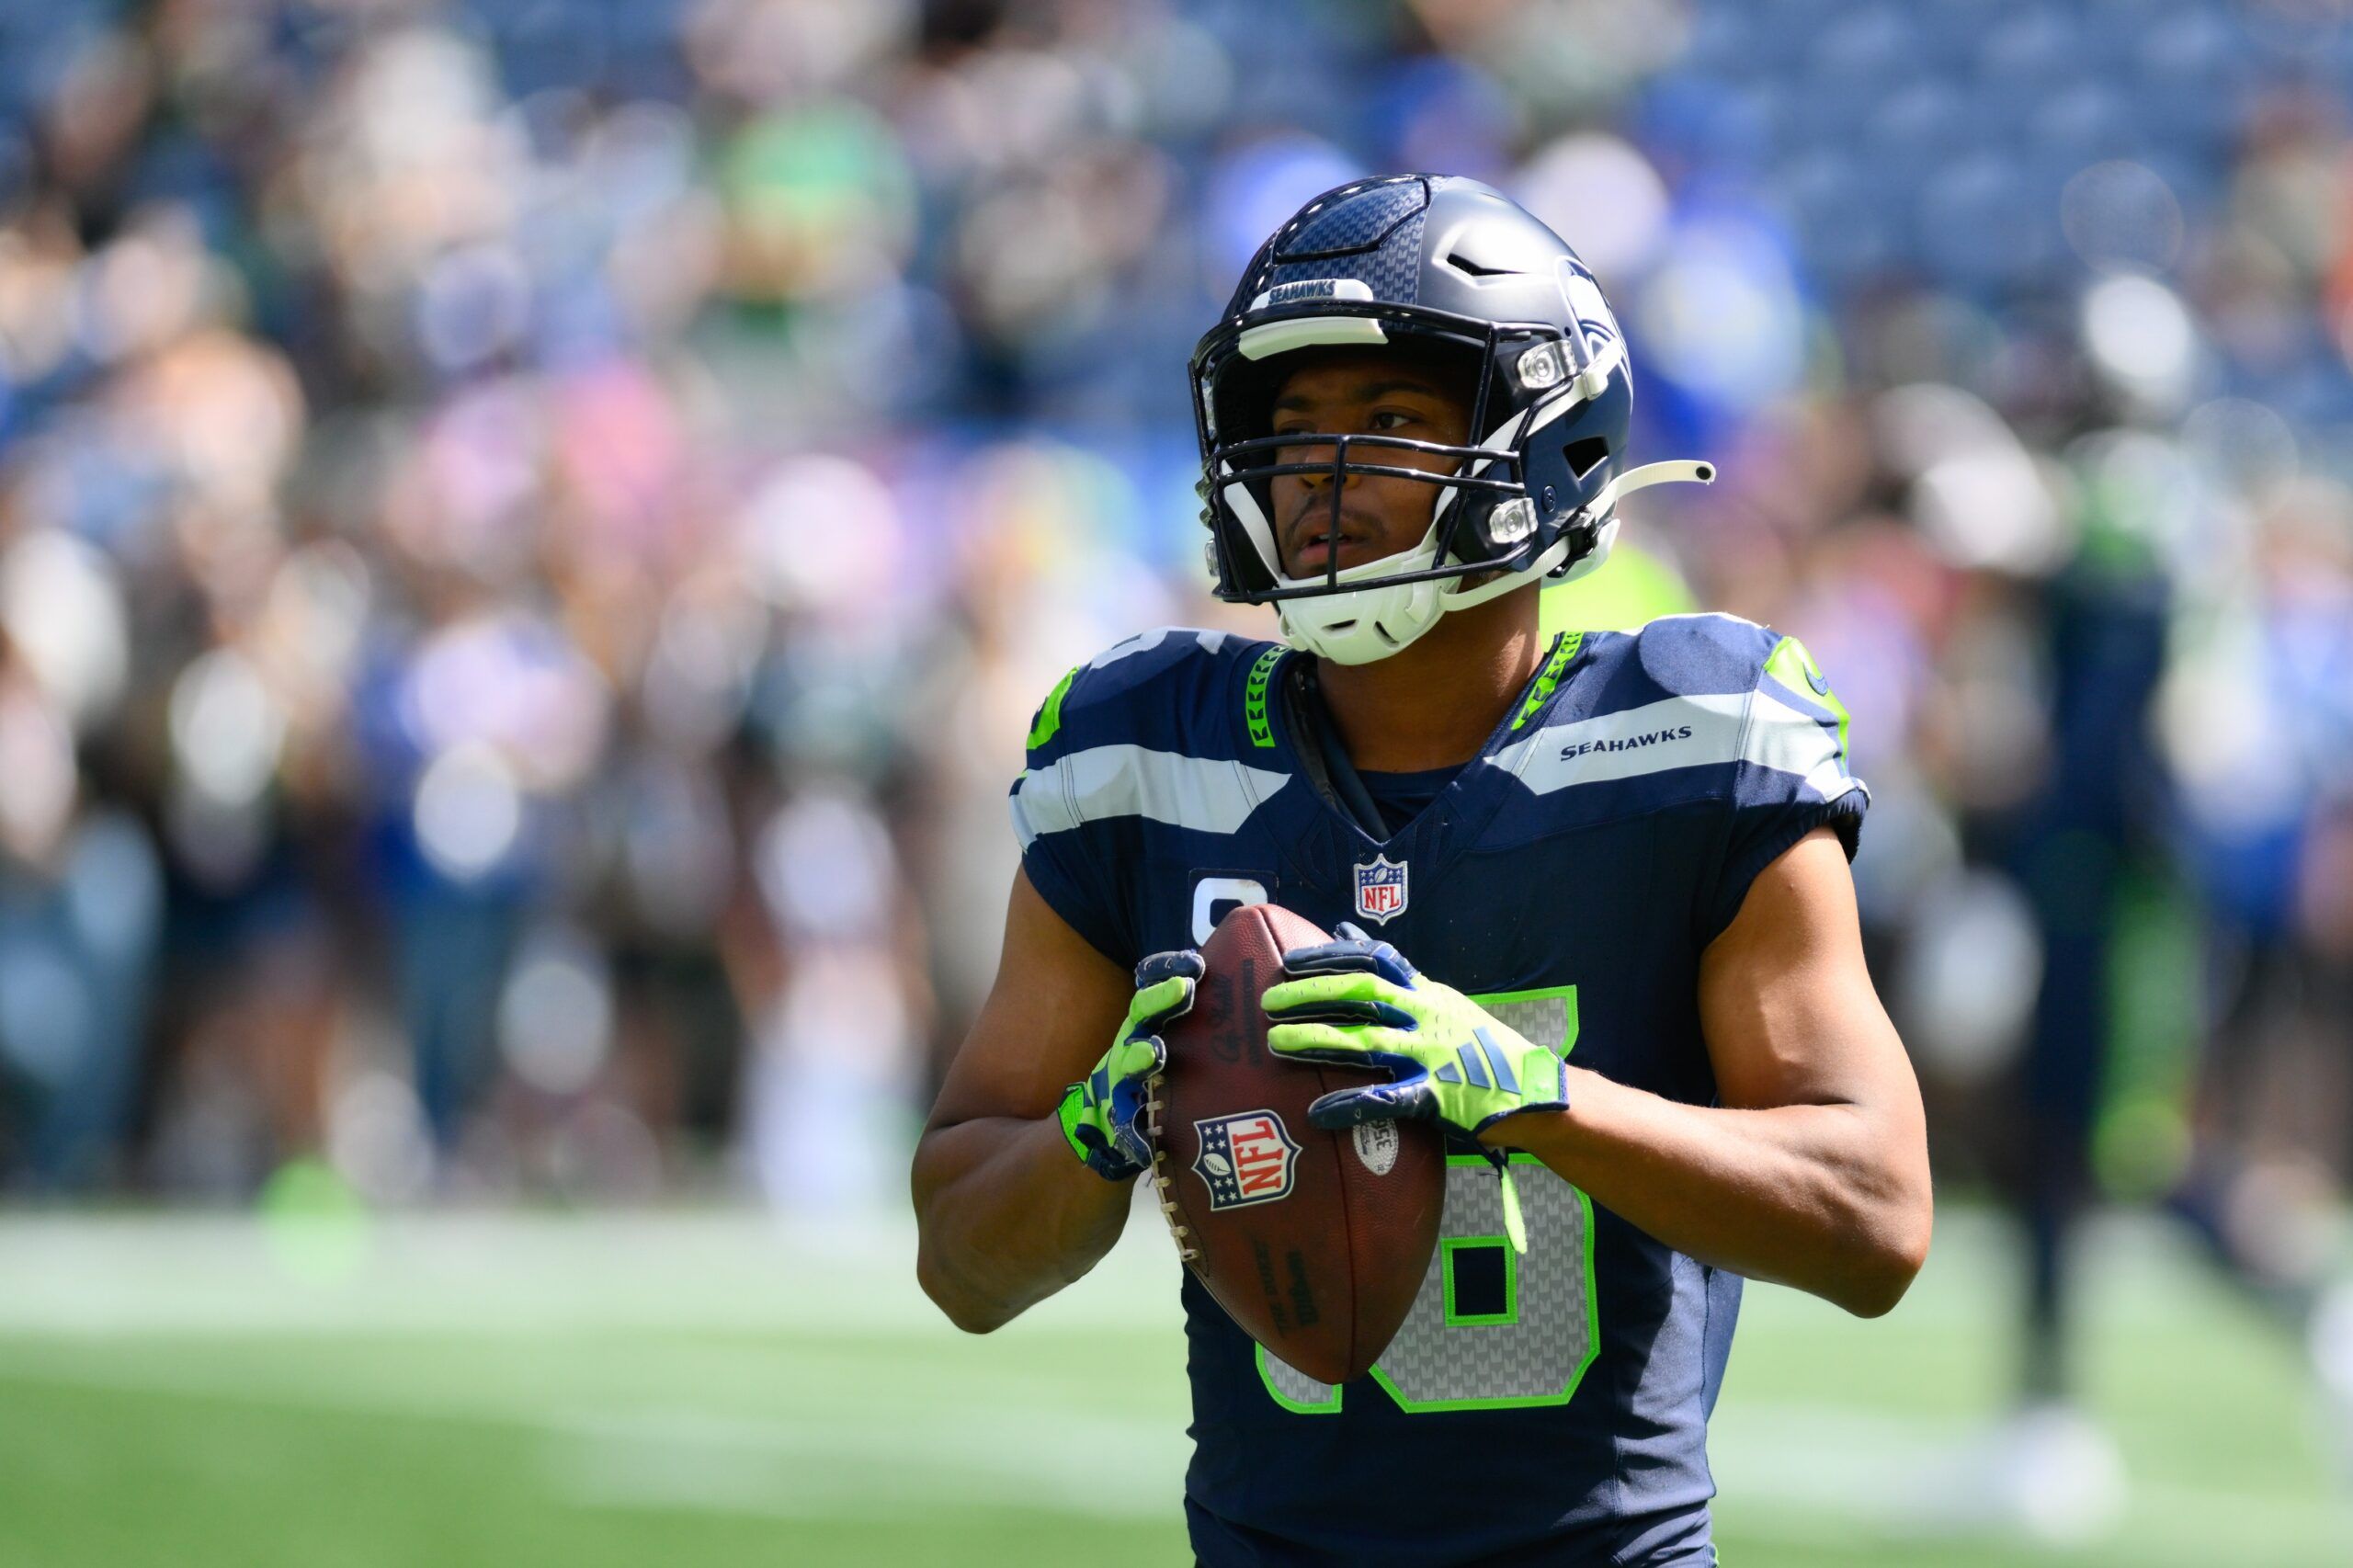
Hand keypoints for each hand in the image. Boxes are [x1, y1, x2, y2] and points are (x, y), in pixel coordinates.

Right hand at [1056, 950, 1204, 1180]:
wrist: (1117, 1119)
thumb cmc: (1163, 1070)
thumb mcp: (1179, 1038)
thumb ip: (1204, 1020)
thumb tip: (1257, 990)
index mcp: (1149, 1017)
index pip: (1154, 981)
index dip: (1168, 967)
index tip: (1194, 962)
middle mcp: (1134, 1038)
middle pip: (1143, 1010)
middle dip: (1161, 998)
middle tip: (1184, 989)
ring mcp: (1123, 1073)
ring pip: (1130, 1058)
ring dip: (1142, 1054)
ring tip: (1154, 1053)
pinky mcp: (1121, 1111)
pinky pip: (1125, 1119)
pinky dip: (1133, 1128)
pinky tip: (1144, 1138)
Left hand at [1263, 925, 1568, 1140]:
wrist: (1531, 1090)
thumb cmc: (1475, 1045)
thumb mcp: (1436, 998)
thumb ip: (1391, 971)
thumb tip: (1343, 928)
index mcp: (1425, 992)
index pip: (1374, 959)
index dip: (1329, 957)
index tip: (1289, 962)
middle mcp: (1427, 1016)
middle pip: (1363, 993)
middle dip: (1313, 995)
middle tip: (1269, 1003)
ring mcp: (1432, 1055)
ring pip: (1367, 1041)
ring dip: (1318, 1041)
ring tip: (1277, 1044)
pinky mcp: (1438, 1097)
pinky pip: (1387, 1100)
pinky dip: (1350, 1105)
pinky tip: (1317, 1112)